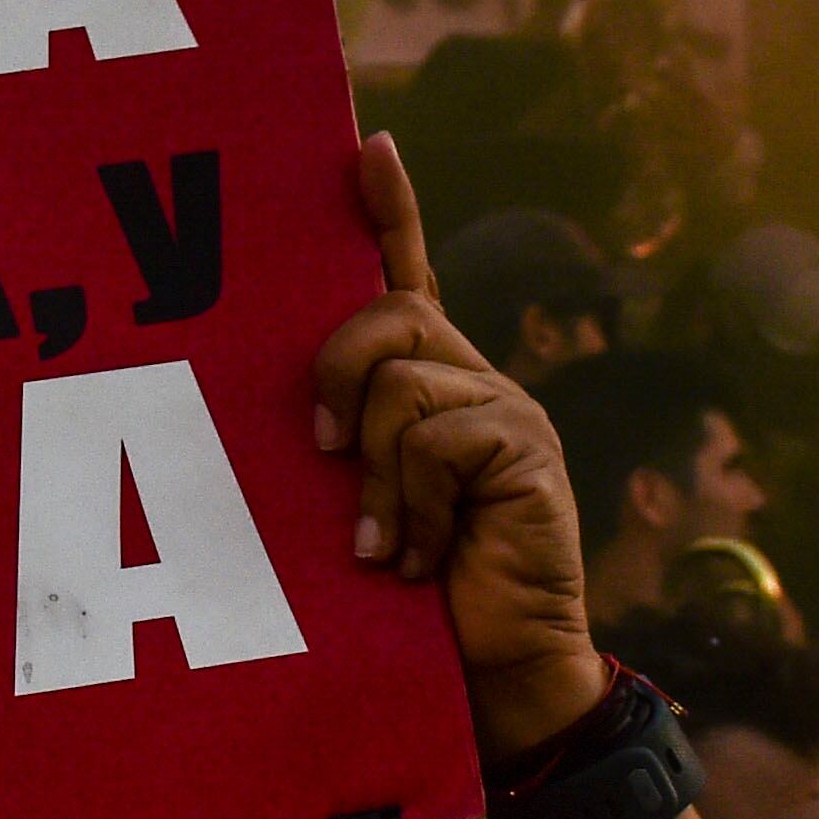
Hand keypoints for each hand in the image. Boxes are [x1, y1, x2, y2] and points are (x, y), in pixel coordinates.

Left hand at [309, 137, 604, 764]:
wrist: (491, 673)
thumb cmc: (406, 600)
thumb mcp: (357, 507)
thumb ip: (340, 448)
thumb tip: (289, 421)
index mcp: (428, 385)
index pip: (406, 277)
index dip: (389, 210)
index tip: (366, 145)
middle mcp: (474, 380)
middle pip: (389, 315)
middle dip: (337, 375)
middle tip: (324, 456)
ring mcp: (508, 411)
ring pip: (404, 385)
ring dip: (375, 475)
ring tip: (384, 542)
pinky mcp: (528, 451)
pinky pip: (438, 440)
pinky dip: (413, 505)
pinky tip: (420, 557)